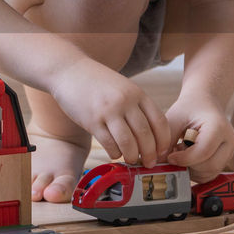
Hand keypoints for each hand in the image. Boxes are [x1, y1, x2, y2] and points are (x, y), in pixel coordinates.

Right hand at [50, 59, 174, 166]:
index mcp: (137, 93)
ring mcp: (108, 111)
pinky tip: (114, 153)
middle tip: (149, 163)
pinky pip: (109, 144)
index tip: (162, 151)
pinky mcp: (92, 121)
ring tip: (131, 159)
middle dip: (150, 154)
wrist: (69, 70)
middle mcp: (125, 101)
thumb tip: (151, 134)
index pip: (159, 121)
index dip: (164, 140)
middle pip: (145, 135)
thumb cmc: (97, 82)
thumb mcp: (123, 87)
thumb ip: (137, 106)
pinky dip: (114, 153)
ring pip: (128, 143)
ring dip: (132, 156)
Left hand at [164, 95, 233, 182]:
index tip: (169, 157)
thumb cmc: (188, 108)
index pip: (203, 151)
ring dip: (191, 169)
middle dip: (188, 166)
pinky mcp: (224, 159)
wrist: (203, 102)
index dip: (184, 159)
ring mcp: (229, 152)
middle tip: (173, 154)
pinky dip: (195, 171)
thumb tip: (158, 162)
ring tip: (180, 153)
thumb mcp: (174, 119)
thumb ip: (166, 140)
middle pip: (209, 167)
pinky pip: (209, 174)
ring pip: (210, 174)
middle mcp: (229, 141)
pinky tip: (187, 157)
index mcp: (218, 127)